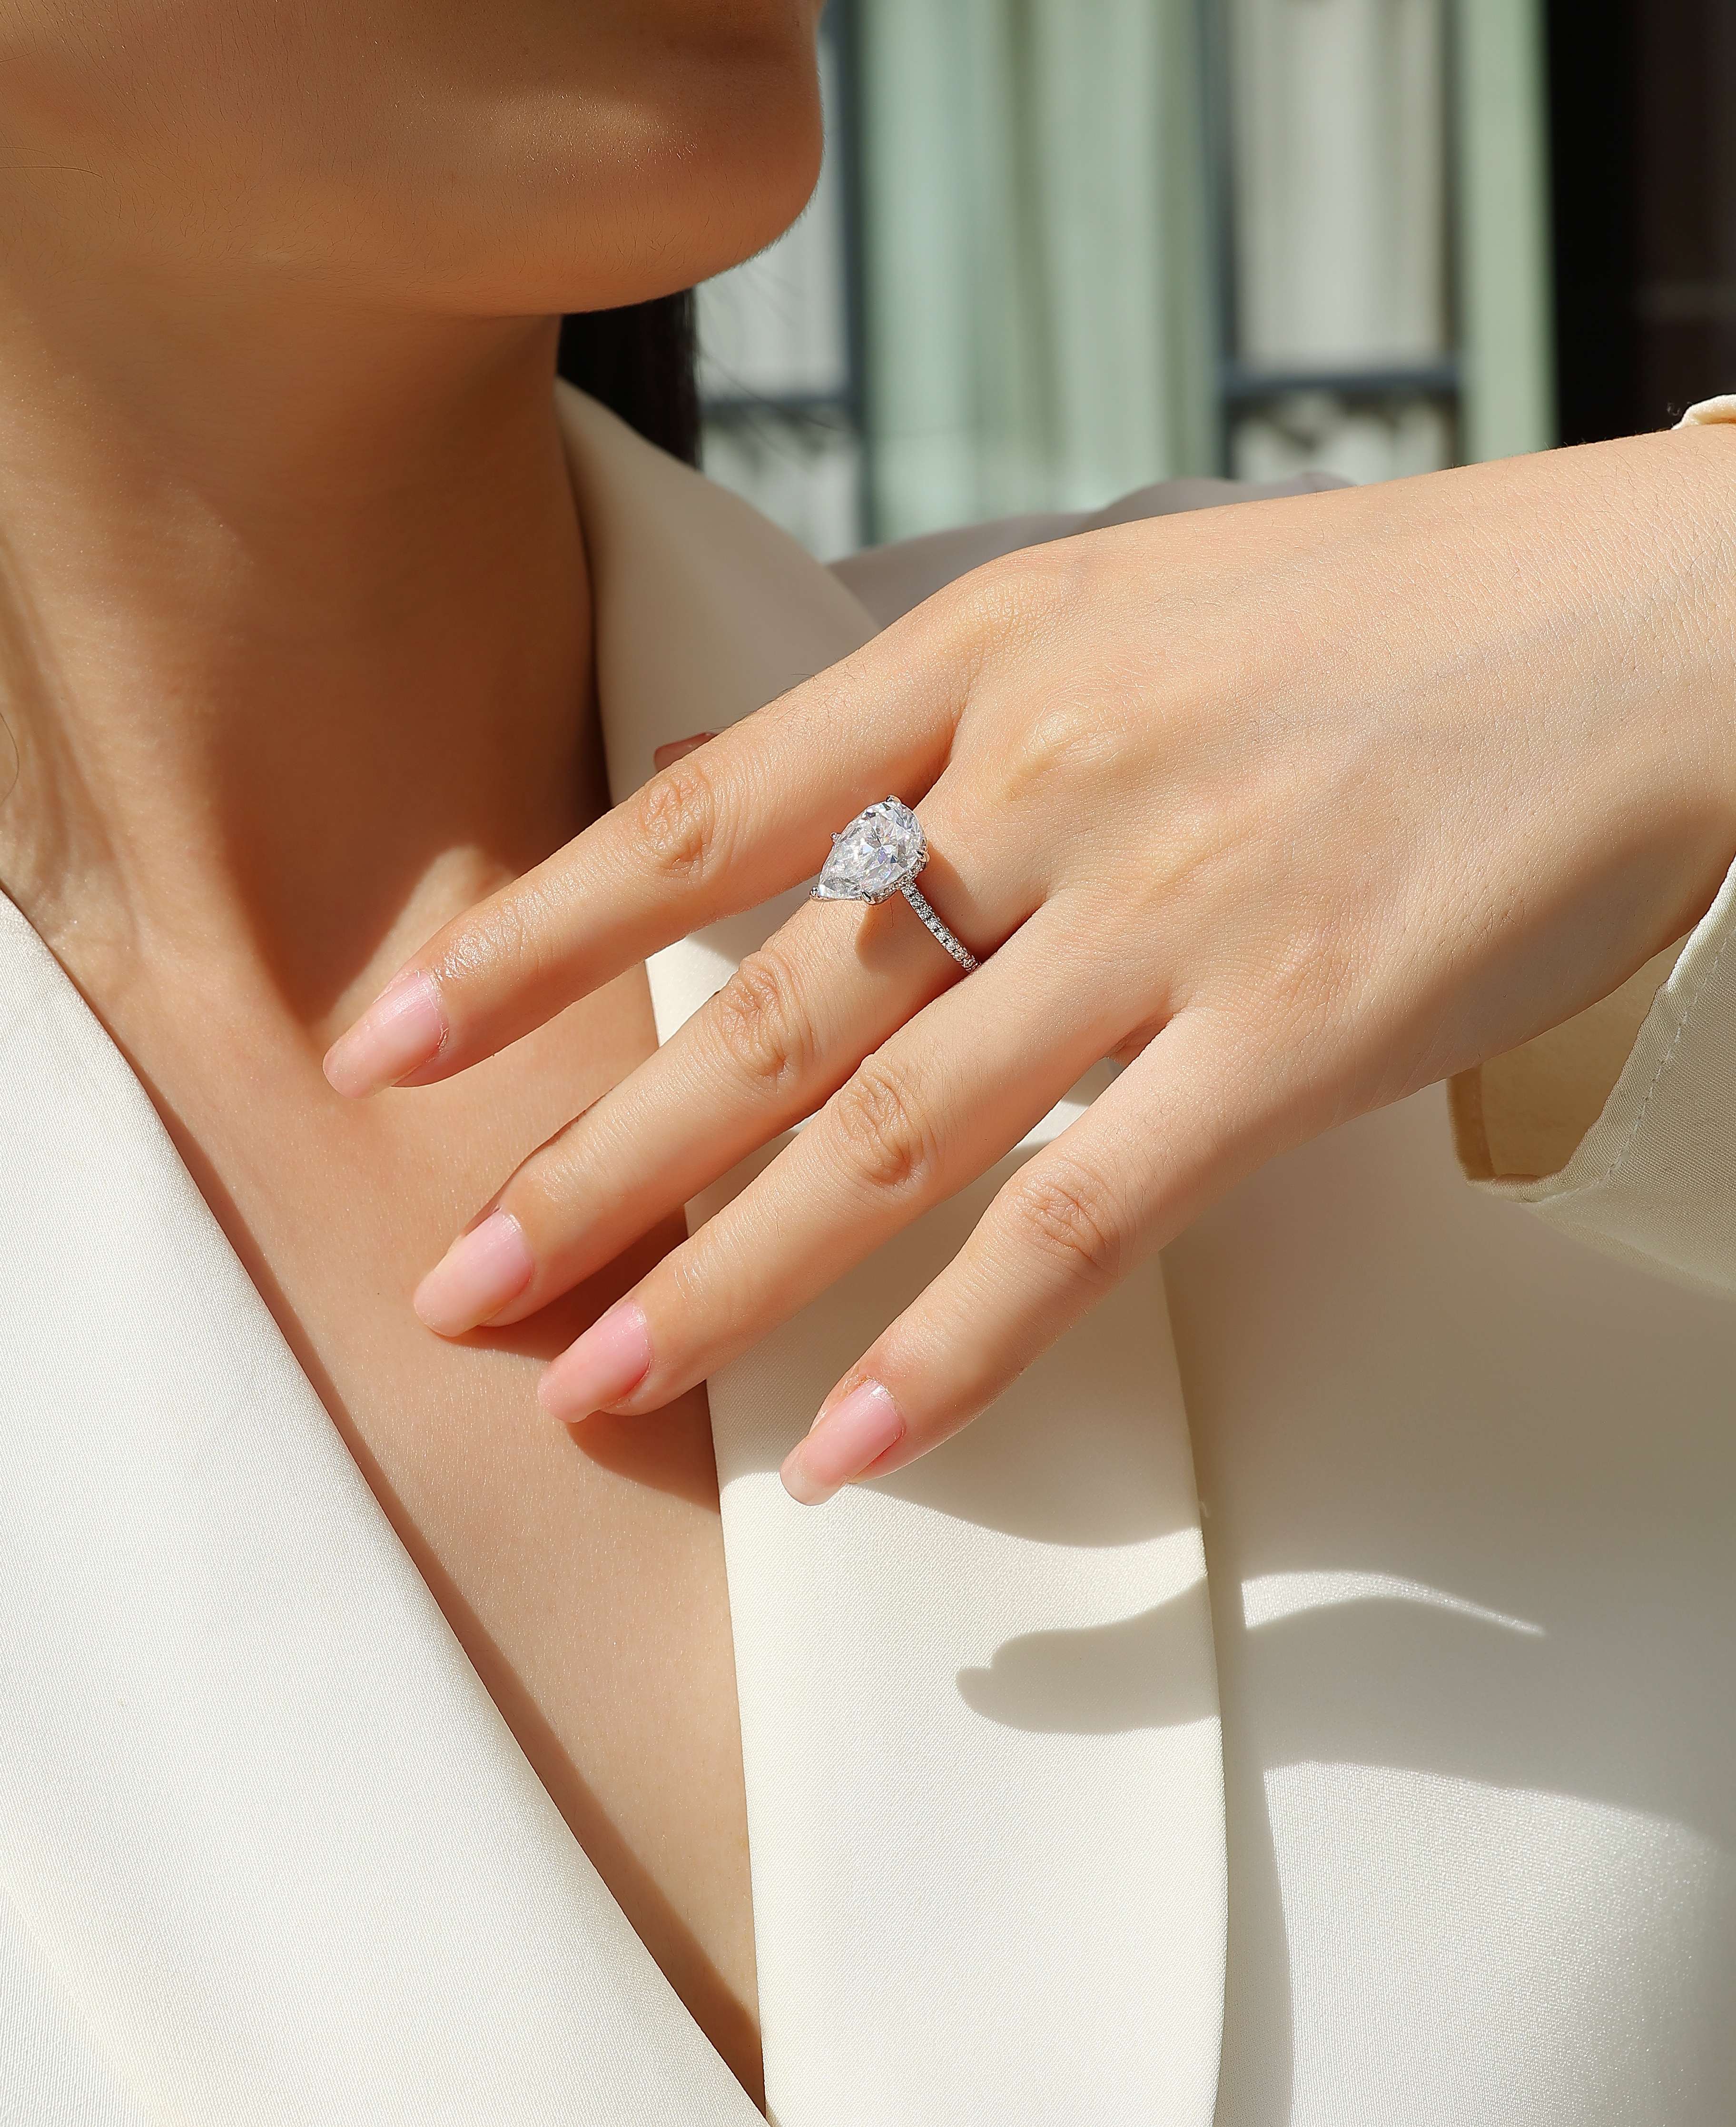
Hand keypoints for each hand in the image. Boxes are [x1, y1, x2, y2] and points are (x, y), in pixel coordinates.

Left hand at [323, 427, 1735, 1503]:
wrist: (1644, 622)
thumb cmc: (1380, 620)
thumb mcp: (1121, 605)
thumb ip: (936, 717)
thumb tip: (748, 798)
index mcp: (988, 653)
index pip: (693, 814)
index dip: (526, 942)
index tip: (390, 1048)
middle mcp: (1049, 782)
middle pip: (761, 1009)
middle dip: (585, 1161)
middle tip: (447, 1285)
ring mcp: (1171, 914)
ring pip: (887, 1135)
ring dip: (721, 1280)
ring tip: (592, 1384)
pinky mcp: (1296, 1039)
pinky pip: (1083, 1225)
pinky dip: (953, 1349)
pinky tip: (846, 1451)